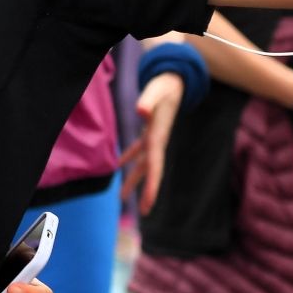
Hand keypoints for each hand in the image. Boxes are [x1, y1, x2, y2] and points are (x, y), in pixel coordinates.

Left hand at [121, 73, 182, 215]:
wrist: (173, 81)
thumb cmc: (164, 86)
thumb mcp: (156, 91)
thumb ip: (147, 101)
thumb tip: (140, 113)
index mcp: (158, 138)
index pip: (155, 167)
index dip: (152, 186)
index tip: (149, 204)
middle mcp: (157, 141)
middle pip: (152, 171)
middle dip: (148, 191)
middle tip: (144, 212)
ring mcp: (154, 137)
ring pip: (144, 163)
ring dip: (134, 179)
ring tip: (123, 196)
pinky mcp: (150, 131)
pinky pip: (139, 149)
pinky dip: (129, 157)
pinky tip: (119, 165)